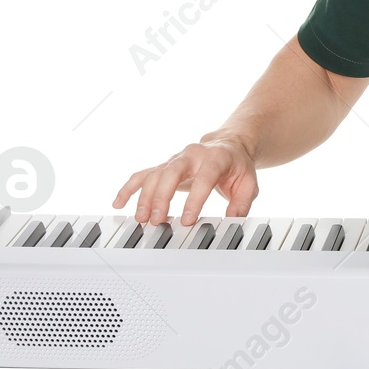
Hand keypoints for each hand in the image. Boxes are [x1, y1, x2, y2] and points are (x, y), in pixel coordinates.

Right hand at [112, 136, 259, 226]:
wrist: (229, 145)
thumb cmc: (237, 166)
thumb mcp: (249, 184)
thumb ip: (242, 204)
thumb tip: (232, 223)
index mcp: (216, 158)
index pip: (203, 178)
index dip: (194, 200)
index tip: (187, 220)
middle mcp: (192, 155)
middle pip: (172, 172)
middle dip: (162, 197)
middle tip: (157, 220)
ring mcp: (175, 159)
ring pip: (155, 174)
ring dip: (145, 196)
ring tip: (141, 218)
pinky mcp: (164, 165)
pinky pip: (142, 174)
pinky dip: (129, 187)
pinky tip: (119, 202)